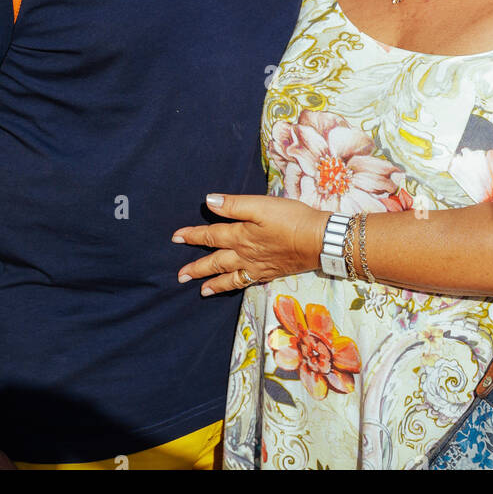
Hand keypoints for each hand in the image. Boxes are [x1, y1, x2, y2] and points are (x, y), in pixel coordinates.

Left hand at [172, 194, 325, 296]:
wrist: (318, 241)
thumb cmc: (290, 219)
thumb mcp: (260, 206)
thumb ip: (234, 205)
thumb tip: (208, 202)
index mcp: (240, 236)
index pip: (210, 236)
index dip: (192, 235)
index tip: (175, 237)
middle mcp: (245, 255)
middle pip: (216, 262)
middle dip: (196, 268)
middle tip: (180, 276)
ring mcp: (258, 267)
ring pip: (230, 277)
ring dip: (214, 284)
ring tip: (202, 291)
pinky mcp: (271, 272)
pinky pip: (247, 282)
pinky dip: (236, 286)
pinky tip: (236, 286)